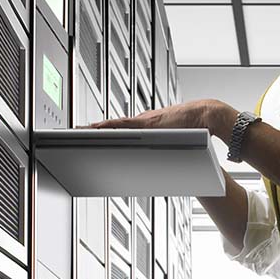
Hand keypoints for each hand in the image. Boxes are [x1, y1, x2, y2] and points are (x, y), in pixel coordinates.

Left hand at [86, 99, 236, 140]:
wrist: (203, 115)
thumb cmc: (194, 126)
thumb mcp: (175, 139)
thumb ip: (166, 146)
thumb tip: (165, 163)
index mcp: (148, 125)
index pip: (122, 127)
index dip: (106, 130)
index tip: (92, 134)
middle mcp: (142, 121)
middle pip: (113, 126)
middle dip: (94, 130)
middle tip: (76, 132)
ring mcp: (143, 121)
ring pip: (113, 124)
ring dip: (96, 128)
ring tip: (79, 131)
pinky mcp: (145, 122)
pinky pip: (120, 124)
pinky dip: (106, 126)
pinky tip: (93, 128)